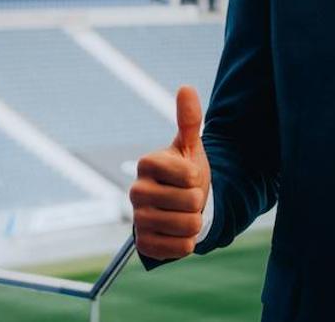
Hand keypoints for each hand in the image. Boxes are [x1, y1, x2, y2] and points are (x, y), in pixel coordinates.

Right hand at [130, 86, 210, 259]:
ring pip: (187, 225)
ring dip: (195, 221)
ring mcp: (137, 220)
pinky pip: (180, 248)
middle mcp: (136, 191)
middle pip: (190, 201)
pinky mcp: (143, 245)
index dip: (196, 176)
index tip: (188, 175)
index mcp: (147, 164)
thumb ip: (189, 119)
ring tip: (185, 214)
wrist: (180, 207)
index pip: (188, 174)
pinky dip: (187, 242)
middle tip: (187, 196)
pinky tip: (178, 232)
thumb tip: (185, 87)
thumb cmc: (186, 174)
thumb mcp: (190, 147)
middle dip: (198, 200)